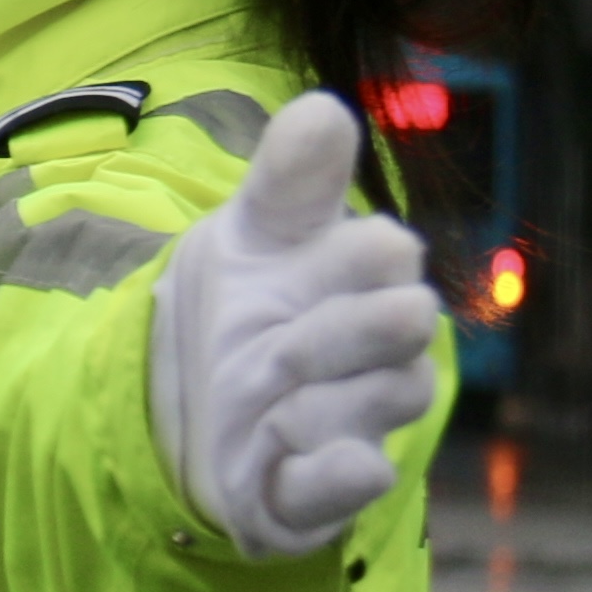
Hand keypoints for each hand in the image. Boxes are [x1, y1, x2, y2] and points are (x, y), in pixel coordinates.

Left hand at [148, 92, 443, 560]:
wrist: (187, 402)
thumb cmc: (241, 302)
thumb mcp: (250, 233)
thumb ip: (289, 177)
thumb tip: (323, 107)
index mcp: (365, 275)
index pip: (388, 248)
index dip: (342, 258)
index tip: (291, 268)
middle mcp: (383, 346)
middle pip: (405, 322)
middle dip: (329, 332)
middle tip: (270, 347)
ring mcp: (365, 416)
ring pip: (387, 399)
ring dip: (311, 399)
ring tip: (265, 404)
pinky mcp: (334, 484)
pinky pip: (355, 481)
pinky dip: (330, 475)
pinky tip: (289, 459)